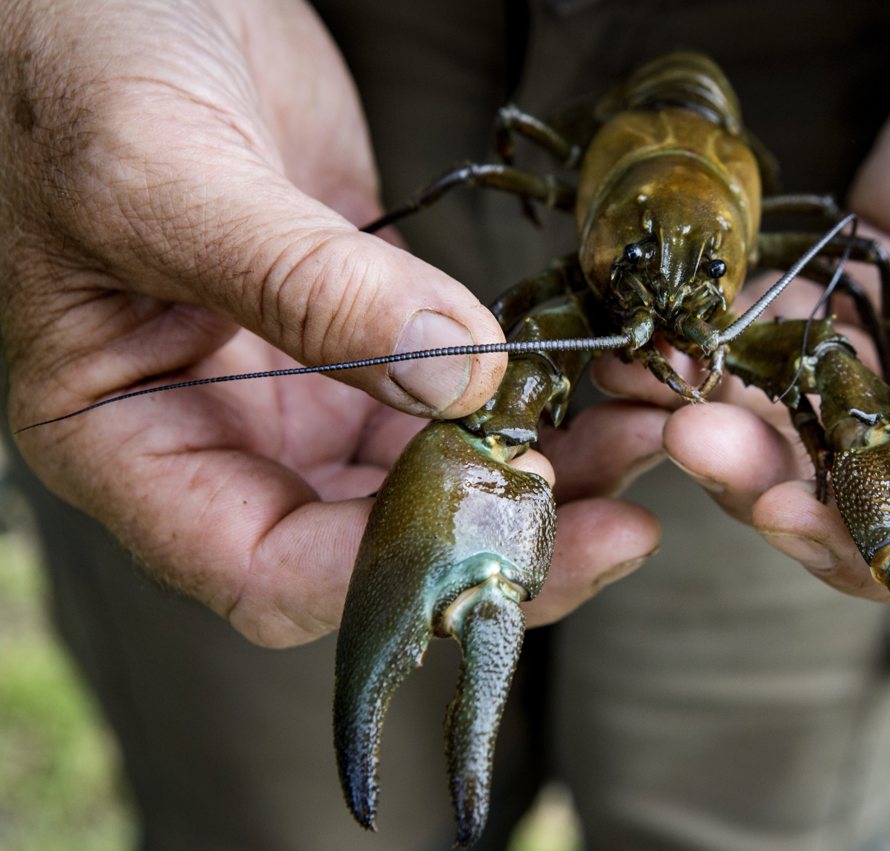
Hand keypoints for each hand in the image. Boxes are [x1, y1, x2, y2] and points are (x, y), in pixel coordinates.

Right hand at [1, 0, 659, 645]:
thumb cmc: (75, 69)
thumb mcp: (163, 173)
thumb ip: (301, 284)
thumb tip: (458, 383)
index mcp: (133, 446)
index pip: (270, 572)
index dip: (402, 570)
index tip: (526, 519)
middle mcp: (223, 440)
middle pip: (378, 545)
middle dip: (506, 533)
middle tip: (626, 504)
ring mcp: (300, 391)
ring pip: (437, 479)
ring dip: (546, 473)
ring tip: (645, 432)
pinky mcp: (366, 334)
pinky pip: (460, 398)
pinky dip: (534, 399)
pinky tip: (602, 379)